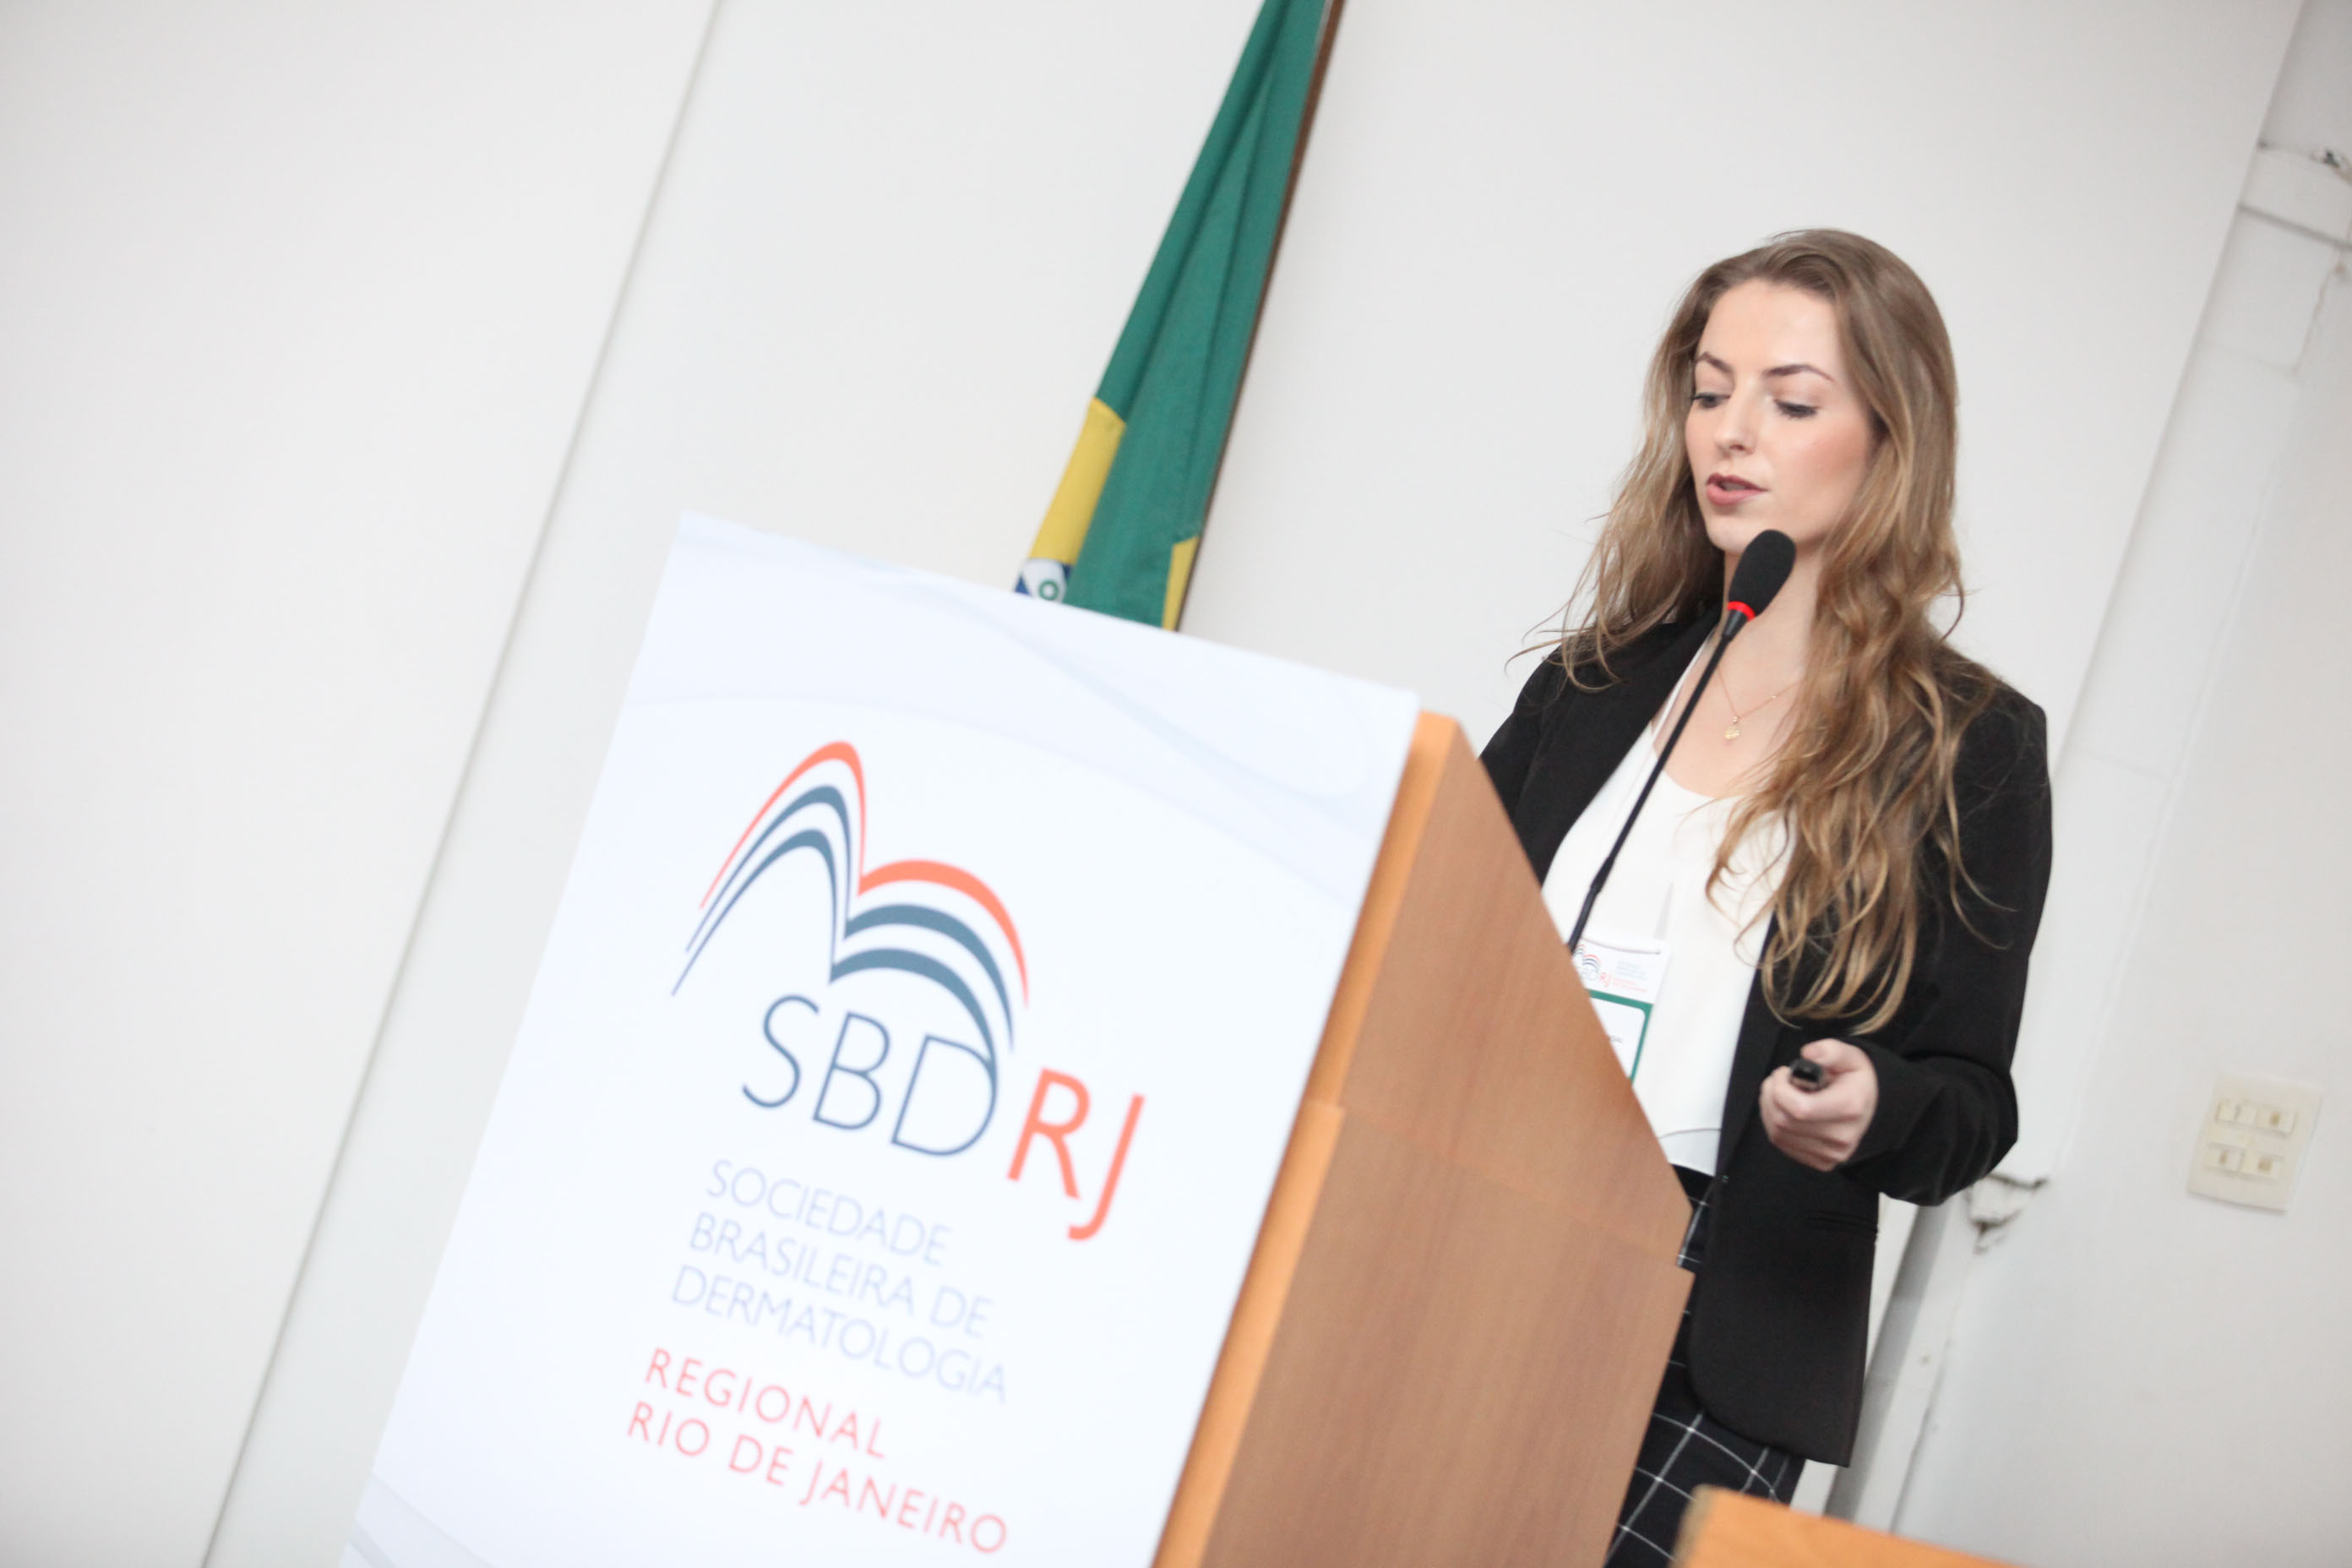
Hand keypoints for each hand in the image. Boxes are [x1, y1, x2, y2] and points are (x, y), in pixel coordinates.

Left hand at [1760, 1040, 1876, 1170]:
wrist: (1871, 1107)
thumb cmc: (1854, 1079)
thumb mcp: (1850, 1056)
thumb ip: (1830, 1051)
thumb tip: (1809, 1054)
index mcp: (1850, 1107)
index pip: (1799, 1109)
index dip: (1780, 1089)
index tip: (1784, 1072)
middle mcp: (1841, 1137)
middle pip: (1784, 1122)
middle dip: (1770, 1096)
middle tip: (1777, 1080)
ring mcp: (1831, 1154)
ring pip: (1778, 1134)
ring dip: (1769, 1109)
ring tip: (1779, 1092)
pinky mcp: (1821, 1162)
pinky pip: (1782, 1144)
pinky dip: (1774, 1124)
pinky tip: (1784, 1110)